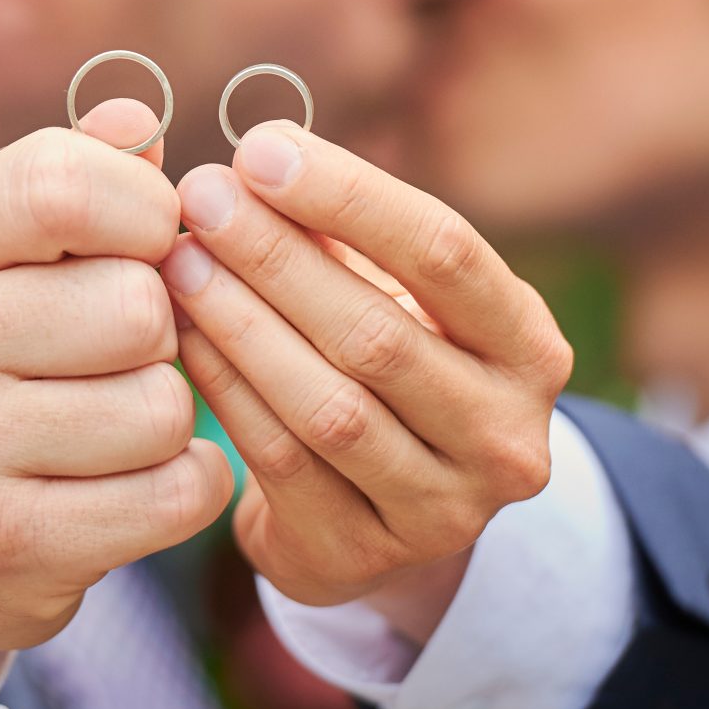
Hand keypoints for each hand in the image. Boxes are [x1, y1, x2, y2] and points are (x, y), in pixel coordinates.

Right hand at [0, 101, 233, 700]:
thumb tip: (139, 120)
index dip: (145, 213)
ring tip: (112, 421)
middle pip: (138, 306)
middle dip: (158, 331)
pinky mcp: (8, 543)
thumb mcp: (9, 243)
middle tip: (114, 354)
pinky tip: (130, 483)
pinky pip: (178, 493)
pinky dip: (184, 487)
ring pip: (165, 406)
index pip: (69, 185)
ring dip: (168, 416)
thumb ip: (81, 169)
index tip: (142, 243)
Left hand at [163, 122, 571, 643]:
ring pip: (328, 406)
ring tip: (178, 261)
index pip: (445, 253)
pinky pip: (281, 462)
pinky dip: (227, 389)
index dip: (349, 195)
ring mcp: (442, 511)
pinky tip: (184, 334)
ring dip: (241, 323)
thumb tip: (254, 162)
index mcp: (530, 348)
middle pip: (378, 332)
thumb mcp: (400, 298)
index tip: (259, 149)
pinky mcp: (363, 559)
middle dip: (276, 255)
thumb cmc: (390, 366)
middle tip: (201, 197)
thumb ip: (345, 235)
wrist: (386, 518)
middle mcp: (506, 436)